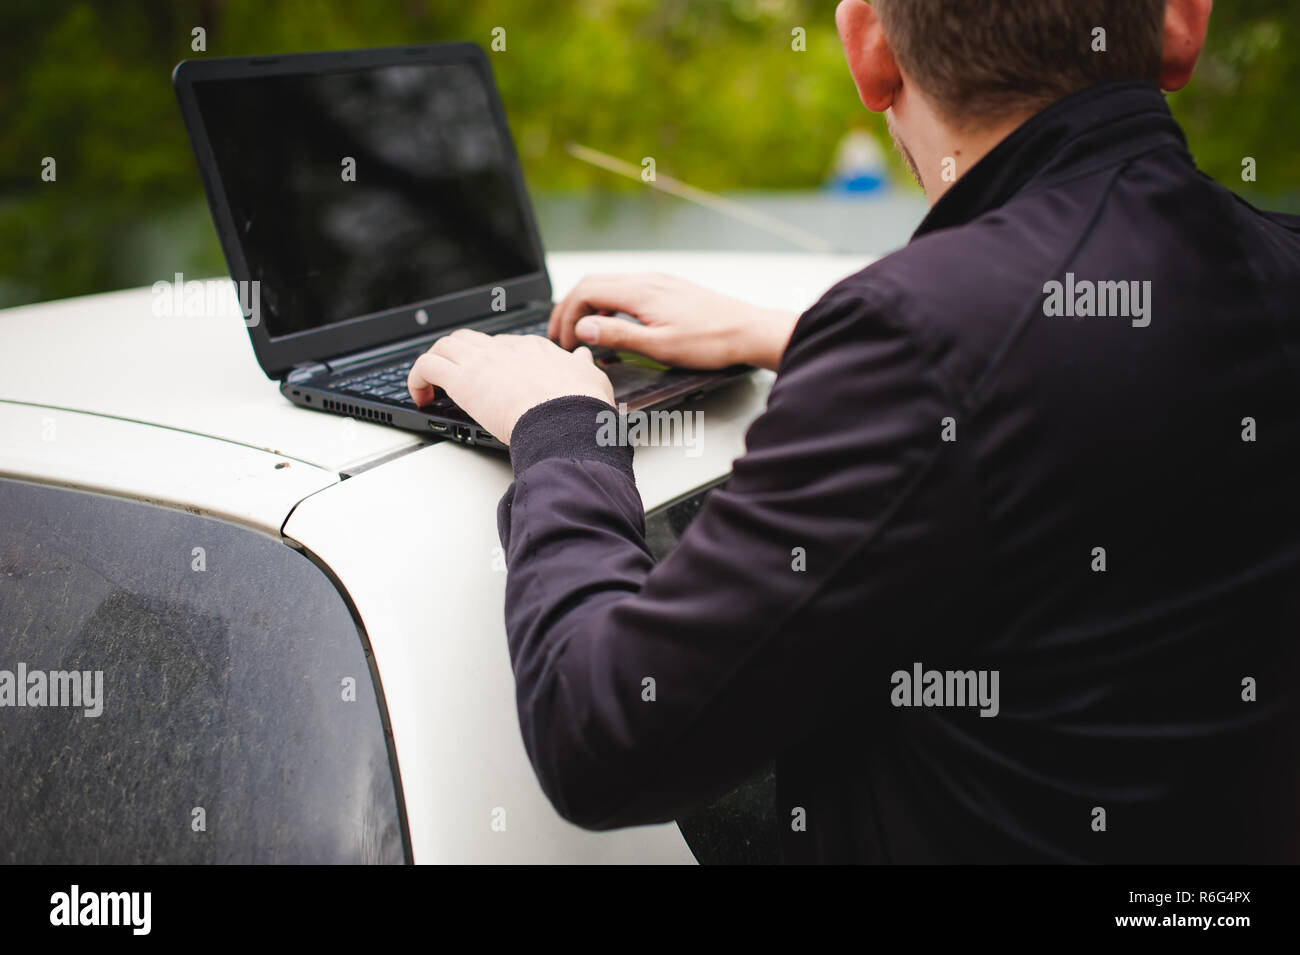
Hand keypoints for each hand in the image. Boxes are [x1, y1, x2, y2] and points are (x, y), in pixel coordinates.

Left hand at [407, 329, 614, 444]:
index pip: (505, 346)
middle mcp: (504, 348)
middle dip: (461, 355)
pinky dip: (417, 378)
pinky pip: (426, 365)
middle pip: (472, 340)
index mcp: (533, 349)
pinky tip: (421, 396)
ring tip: (432, 385)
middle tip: (457, 376)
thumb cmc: (579, 405)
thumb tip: (583, 357)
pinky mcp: (462, 378)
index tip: (491, 378)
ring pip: (445, 345)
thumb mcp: (591, 378)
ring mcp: (481, 361)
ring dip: (436, 362)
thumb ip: (583, 366)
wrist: (564, 418)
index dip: (494, 361)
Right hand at [549, 272, 798, 371]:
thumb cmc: (710, 342)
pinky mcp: (667, 289)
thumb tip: (583, 327)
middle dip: (570, 308)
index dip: (568, 316)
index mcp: (640, 291)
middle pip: (592, 284)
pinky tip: (610, 322)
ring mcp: (658, 282)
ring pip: (609, 284)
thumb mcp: (659, 346)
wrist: (747, 331)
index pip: (586, 292)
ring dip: (588, 305)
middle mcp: (647, 280)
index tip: (565, 342)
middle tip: (561, 335)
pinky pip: (626, 289)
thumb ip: (618, 334)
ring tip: (581, 331)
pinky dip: (607, 303)